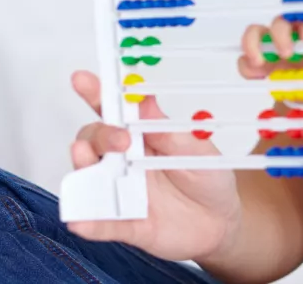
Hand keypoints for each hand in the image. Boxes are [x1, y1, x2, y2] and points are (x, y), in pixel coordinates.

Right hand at [66, 71, 242, 261]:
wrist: (221, 223)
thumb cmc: (209, 180)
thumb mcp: (200, 153)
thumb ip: (173, 134)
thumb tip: (146, 102)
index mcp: (143, 137)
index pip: (114, 112)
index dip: (96, 93)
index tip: (83, 79)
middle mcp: (124, 162)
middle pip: (95, 141)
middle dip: (101, 135)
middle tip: (121, 139)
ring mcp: (122, 192)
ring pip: (90, 179)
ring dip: (82, 169)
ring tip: (83, 158)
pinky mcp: (127, 224)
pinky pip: (104, 224)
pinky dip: (90, 222)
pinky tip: (80, 221)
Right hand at [238, 16, 302, 79]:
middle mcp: (288, 33)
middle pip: (279, 22)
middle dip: (280, 35)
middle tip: (286, 54)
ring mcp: (269, 45)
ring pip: (254, 32)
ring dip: (253, 44)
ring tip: (259, 62)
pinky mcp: (258, 61)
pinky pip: (244, 59)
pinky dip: (247, 67)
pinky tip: (258, 77)